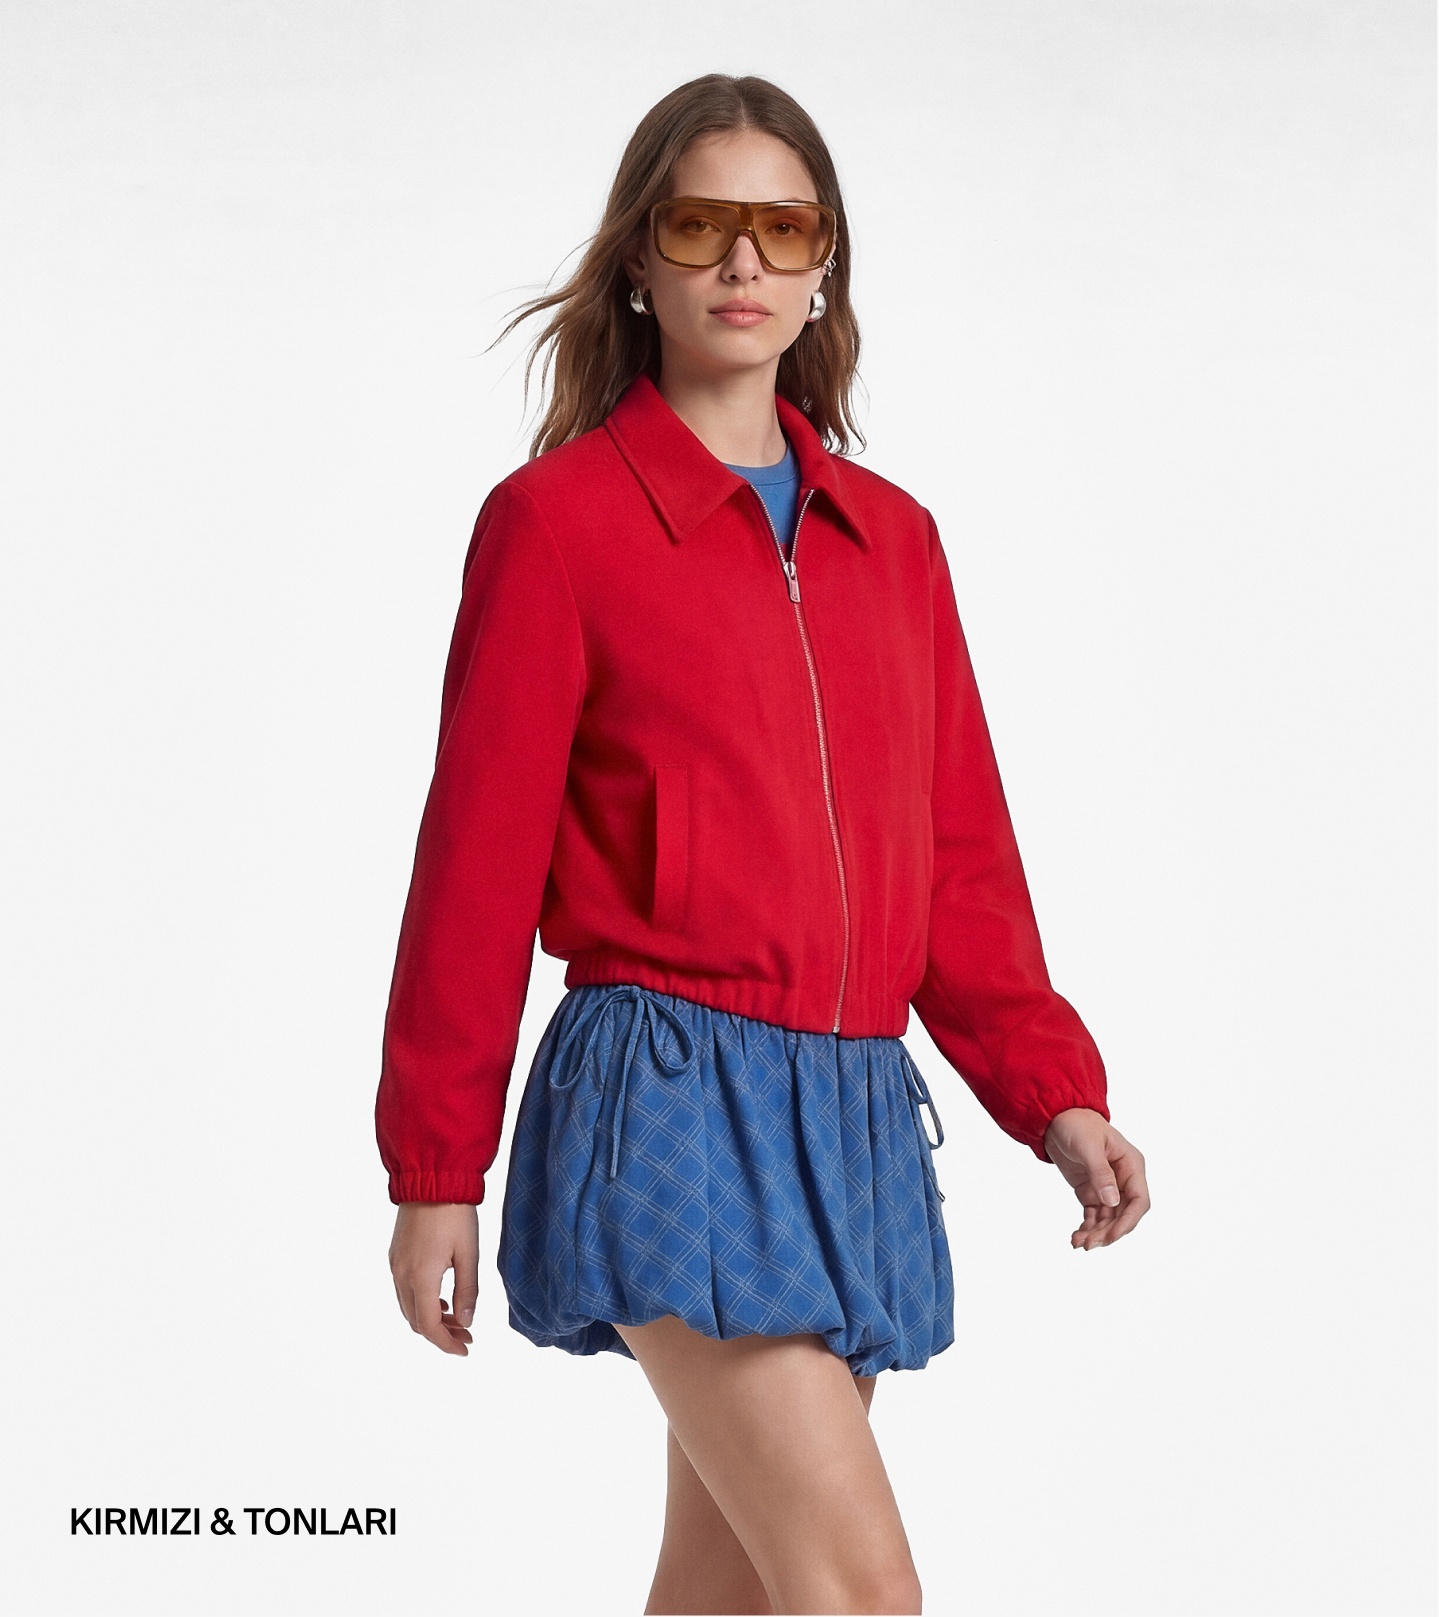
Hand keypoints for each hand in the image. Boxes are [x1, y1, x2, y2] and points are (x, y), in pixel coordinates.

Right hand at [388, 1202, 479, 1354]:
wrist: (431, 1178)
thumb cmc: (455, 1213)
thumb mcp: (469, 1253)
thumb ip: (468, 1290)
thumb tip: (466, 1322)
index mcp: (420, 1277)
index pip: (428, 1326)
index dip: (446, 1343)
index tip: (466, 1349)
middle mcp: (401, 1274)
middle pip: (415, 1321)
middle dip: (440, 1333)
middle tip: (467, 1334)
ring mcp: (395, 1264)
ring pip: (408, 1307)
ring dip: (430, 1319)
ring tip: (457, 1319)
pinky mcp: (395, 1254)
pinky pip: (403, 1290)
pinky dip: (421, 1302)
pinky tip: (441, 1298)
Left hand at [1042, 1109, 1148, 1249]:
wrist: (1055, 1117)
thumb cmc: (1076, 1124)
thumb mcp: (1088, 1146)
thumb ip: (1101, 1173)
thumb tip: (1113, 1202)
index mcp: (1131, 1165)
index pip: (1139, 1201)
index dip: (1128, 1221)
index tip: (1112, 1237)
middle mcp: (1123, 1179)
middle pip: (1124, 1214)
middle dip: (1109, 1232)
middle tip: (1089, 1244)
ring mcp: (1107, 1186)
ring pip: (1108, 1219)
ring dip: (1096, 1233)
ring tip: (1079, 1243)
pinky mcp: (1091, 1191)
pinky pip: (1094, 1215)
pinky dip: (1087, 1227)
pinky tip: (1076, 1237)